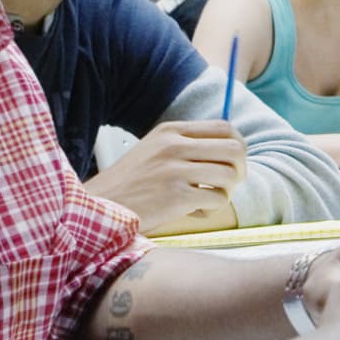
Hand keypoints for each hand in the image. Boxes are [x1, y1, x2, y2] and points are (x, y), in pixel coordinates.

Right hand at [85, 121, 246, 234]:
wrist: (99, 207)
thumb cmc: (131, 184)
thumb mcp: (154, 150)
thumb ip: (186, 145)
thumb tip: (230, 152)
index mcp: (171, 131)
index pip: (225, 128)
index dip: (238, 146)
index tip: (233, 163)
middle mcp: (174, 145)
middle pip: (235, 150)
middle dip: (239, 170)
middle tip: (228, 184)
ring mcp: (175, 169)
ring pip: (230, 176)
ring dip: (225, 192)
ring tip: (206, 199)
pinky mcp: (175, 195)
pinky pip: (217, 200)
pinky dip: (211, 209)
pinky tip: (193, 212)